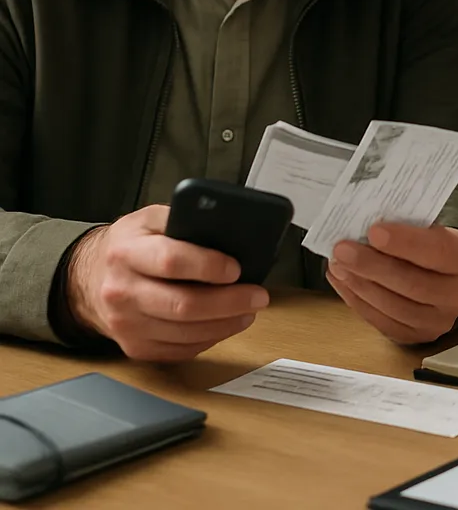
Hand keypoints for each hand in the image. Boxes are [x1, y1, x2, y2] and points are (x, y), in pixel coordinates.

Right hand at [66, 205, 268, 361]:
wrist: (88, 279)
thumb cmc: (131, 245)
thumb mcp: (150, 218)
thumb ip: (184, 219)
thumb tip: (227, 228)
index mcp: (127, 252)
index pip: (171, 261)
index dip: (208, 266)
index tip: (237, 268)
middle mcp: (122, 291)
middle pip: (182, 305)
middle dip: (229, 302)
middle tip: (258, 296)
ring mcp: (126, 325)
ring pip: (185, 333)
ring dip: (225, 324)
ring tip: (249, 310)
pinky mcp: (134, 347)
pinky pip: (179, 350)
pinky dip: (209, 339)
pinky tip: (225, 325)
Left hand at [326, 224, 457, 343]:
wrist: (446, 274)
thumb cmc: (431, 244)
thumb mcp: (430, 228)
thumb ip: (406, 227)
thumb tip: (365, 225)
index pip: (438, 251)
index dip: (405, 243)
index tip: (374, 231)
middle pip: (413, 284)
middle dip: (373, 266)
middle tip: (343, 249)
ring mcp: (438, 321)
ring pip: (395, 306)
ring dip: (360, 284)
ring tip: (338, 264)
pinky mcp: (416, 336)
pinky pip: (382, 322)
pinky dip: (357, 301)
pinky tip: (342, 281)